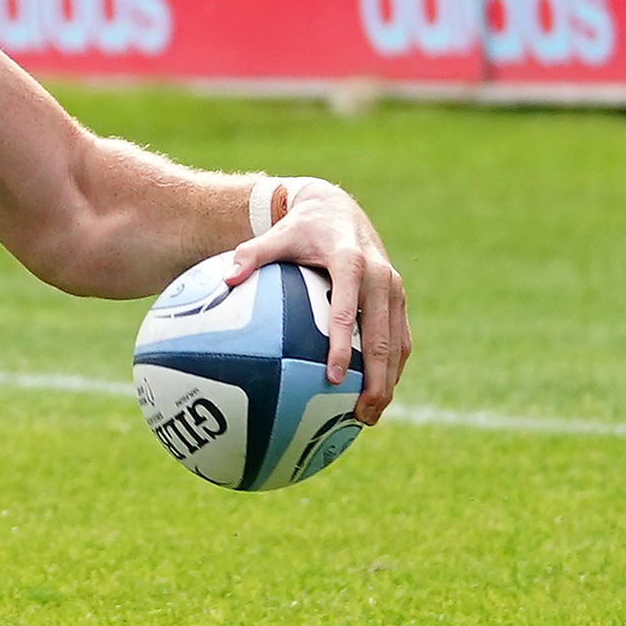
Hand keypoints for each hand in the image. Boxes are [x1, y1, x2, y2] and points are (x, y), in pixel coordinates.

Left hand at [230, 179, 410, 424]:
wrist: (338, 210)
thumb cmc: (300, 228)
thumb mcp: (275, 235)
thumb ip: (250, 255)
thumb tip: (225, 279)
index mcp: (351, 263)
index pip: (346, 311)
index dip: (341, 346)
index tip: (334, 379)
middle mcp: (381, 277)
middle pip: (381, 336)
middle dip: (376, 379)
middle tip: (361, 415)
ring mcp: (394, 290)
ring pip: (397, 343)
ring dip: (388, 380)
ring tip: (370, 415)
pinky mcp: (399, 299)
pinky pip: (400, 338)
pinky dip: (393, 367)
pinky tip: (377, 393)